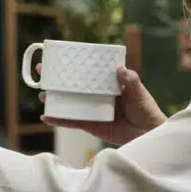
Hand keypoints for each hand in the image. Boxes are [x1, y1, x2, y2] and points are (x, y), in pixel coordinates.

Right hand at [40, 65, 166, 146]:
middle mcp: (97, 96)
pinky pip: (72, 122)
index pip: (88, 72)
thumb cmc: (146, 110)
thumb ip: (130, 80)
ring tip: (42, 94)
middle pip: (74, 86)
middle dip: (57, 80)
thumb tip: (120, 68)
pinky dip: (59, 120)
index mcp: (107, 84)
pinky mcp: (90, 125)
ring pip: (70, 103)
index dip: (74, 65)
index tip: (59, 57)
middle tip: (41, 72)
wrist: (149, 133)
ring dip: (55, 99)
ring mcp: (92, 110)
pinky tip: (46, 117)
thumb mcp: (139, 92)